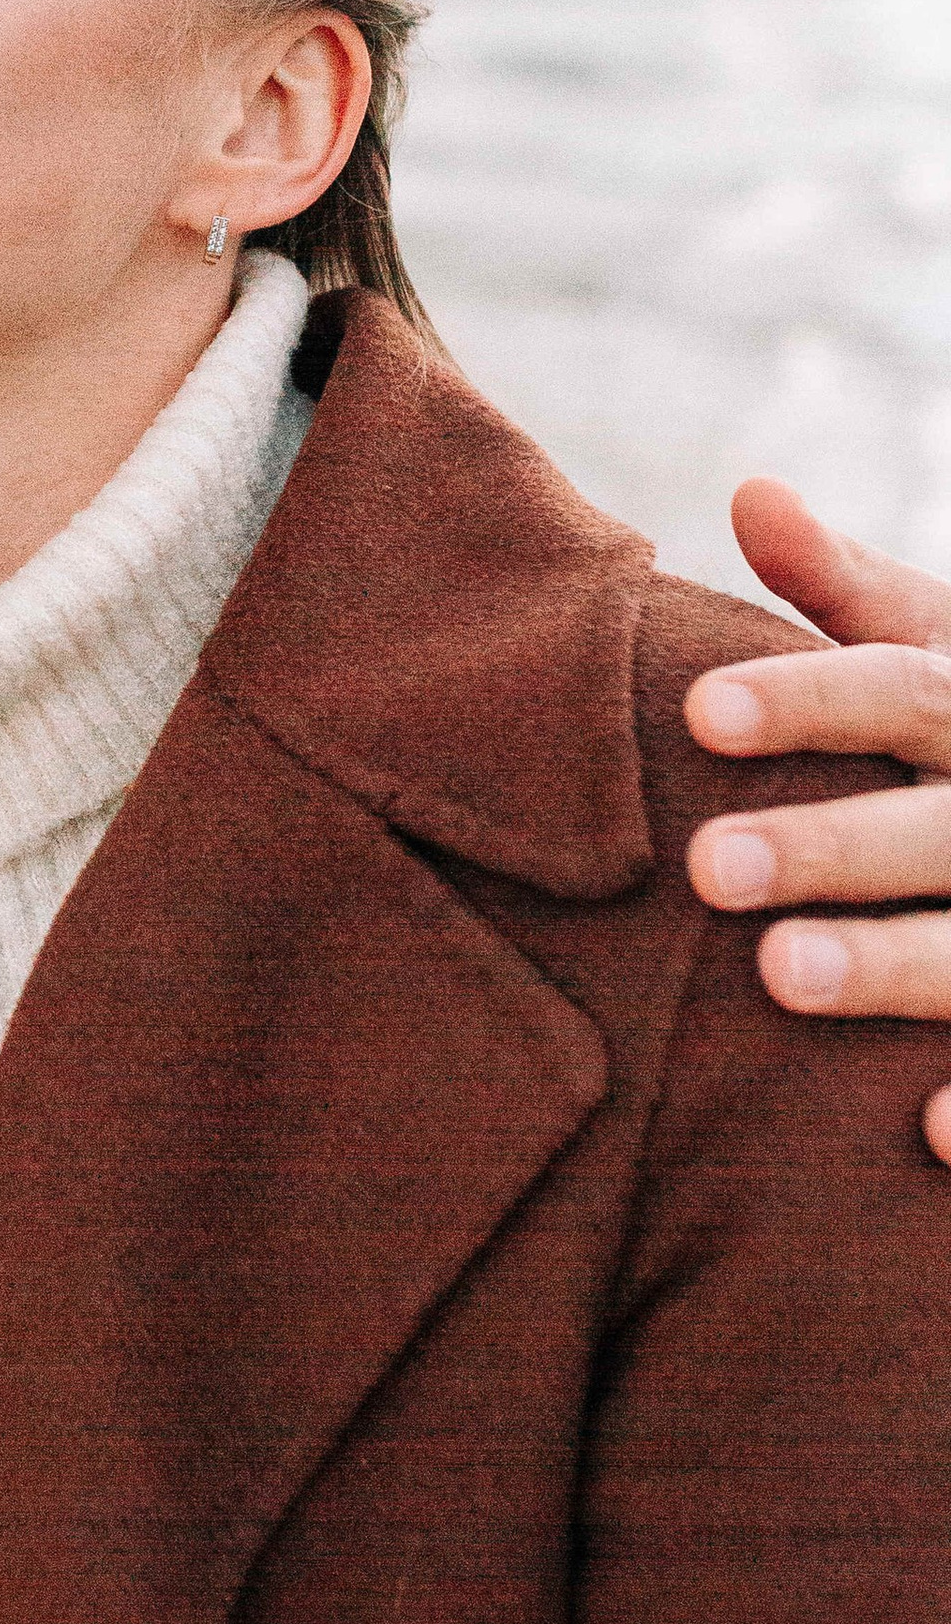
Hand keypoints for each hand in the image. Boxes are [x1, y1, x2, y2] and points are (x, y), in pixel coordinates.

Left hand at [684, 479, 950, 1150]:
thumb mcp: (947, 650)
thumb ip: (848, 591)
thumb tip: (750, 492)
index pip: (902, 689)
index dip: (807, 699)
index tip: (698, 710)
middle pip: (936, 824)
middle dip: (830, 844)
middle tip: (708, 867)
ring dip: (893, 962)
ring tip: (778, 977)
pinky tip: (926, 1131)